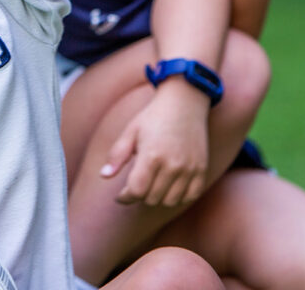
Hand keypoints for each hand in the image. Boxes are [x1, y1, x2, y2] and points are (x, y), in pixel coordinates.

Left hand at [101, 79, 210, 206]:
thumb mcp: (130, 131)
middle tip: (135, 184)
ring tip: (151, 184)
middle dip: (139, 195)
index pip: (136, 191)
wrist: (184, 103)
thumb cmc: (152, 117)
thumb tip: (103, 176)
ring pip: (170, 201)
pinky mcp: (201, 170)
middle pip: (152, 199)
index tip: (120, 195)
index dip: (125, 197)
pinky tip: (168, 186)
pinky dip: (178, 196)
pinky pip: (190, 196)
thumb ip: (117, 155)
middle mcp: (172, 165)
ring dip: (157, 197)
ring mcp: (189, 169)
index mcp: (151, 155)